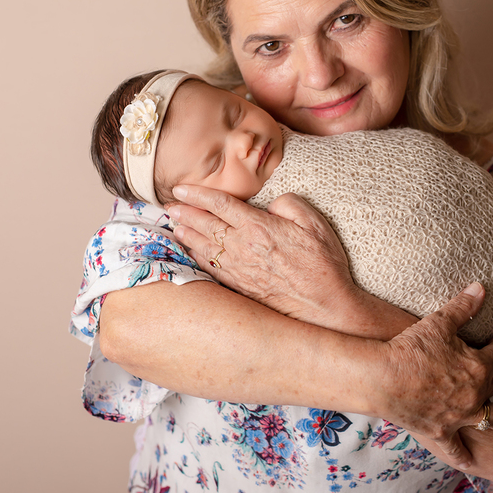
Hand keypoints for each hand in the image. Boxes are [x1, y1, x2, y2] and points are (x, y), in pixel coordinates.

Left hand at [166, 184, 357, 325]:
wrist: (323, 305)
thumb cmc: (322, 264)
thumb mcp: (314, 222)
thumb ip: (289, 204)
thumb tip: (270, 203)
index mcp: (259, 227)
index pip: (220, 204)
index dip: (197, 194)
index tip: (181, 187)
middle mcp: (243, 247)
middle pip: (205, 224)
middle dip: (185, 212)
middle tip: (169, 204)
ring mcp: (239, 269)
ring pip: (203, 246)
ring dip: (186, 233)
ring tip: (174, 224)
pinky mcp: (240, 286)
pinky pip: (210, 267)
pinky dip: (196, 257)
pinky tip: (190, 251)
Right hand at [374, 282, 492, 469]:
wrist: (382, 378)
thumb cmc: (410, 348)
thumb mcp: (440, 322)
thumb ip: (464, 307)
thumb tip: (482, 288)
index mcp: (479, 368)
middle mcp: (475, 396)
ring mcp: (459, 417)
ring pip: (492, 418)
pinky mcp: (440, 433)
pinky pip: (458, 450)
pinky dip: (468, 457)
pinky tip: (475, 464)